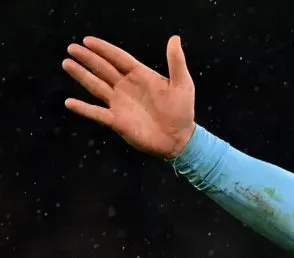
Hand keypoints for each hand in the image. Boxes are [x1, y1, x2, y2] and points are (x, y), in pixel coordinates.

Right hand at [62, 36, 196, 158]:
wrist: (180, 139)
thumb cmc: (183, 111)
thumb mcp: (183, 84)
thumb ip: (176, 62)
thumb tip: (174, 38)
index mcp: (140, 76)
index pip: (118, 58)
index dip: (103, 49)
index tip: (87, 40)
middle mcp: (126, 87)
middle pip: (103, 69)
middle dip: (88, 58)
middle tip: (72, 48)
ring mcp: (120, 103)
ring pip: (96, 86)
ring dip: (81, 75)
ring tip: (67, 63)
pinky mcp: (117, 121)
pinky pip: (96, 113)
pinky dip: (83, 108)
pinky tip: (69, 102)